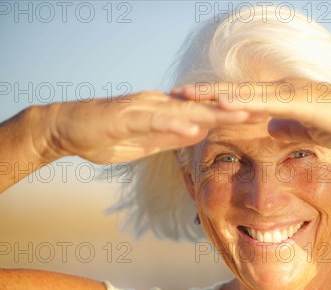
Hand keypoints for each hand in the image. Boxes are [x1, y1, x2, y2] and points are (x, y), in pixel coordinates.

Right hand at [47, 90, 252, 163]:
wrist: (66, 129)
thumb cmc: (104, 137)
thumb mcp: (144, 143)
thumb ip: (169, 138)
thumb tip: (196, 135)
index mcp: (165, 112)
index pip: (205, 113)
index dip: (231, 115)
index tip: (258, 118)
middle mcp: (159, 105)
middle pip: (203, 107)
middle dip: (233, 109)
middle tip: (264, 110)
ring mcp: (143, 108)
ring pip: (184, 110)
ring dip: (213, 112)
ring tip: (240, 114)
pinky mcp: (126, 116)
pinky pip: (154, 120)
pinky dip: (174, 123)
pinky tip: (194, 127)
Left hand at [172, 79, 330, 150]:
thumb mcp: (312, 131)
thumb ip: (290, 128)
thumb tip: (271, 131)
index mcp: (284, 99)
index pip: (244, 98)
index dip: (216, 99)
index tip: (192, 103)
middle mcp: (283, 91)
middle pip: (236, 91)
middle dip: (204, 93)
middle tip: (174, 93)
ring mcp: (292, 94)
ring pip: (245, 93)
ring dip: (214, 94)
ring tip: (185, 94)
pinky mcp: (303, 102)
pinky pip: (267, 103)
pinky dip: (243, 103)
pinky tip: (221, 104)